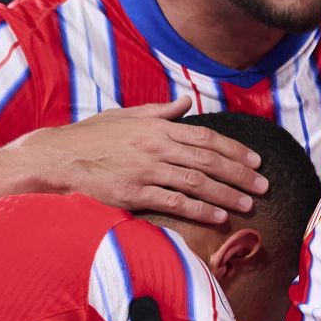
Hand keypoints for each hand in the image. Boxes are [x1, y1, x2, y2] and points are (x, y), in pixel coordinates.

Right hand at [10, 96, 267, 222]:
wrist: (56, 158)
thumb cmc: (90, 138)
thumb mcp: (125, 116)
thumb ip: (159, 111)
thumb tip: (185, 103)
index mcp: (157, 126)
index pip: (206, 137)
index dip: (234, 150)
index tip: (255, 161)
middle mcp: (156, 146)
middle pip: (208, 160)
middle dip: (239, 174)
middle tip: (263, 186)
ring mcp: (146, 170)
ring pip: (196, 182)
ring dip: (226, 194)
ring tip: (248, 204)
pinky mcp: (134, 193)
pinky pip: (174, 202)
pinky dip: (199, 210)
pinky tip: (218, 217)